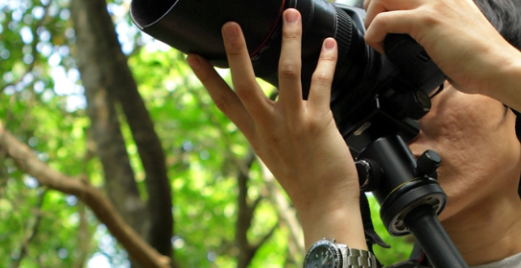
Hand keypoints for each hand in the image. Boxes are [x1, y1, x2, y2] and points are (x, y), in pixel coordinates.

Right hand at [186, 9, 364, 246]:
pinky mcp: (317, 123)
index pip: (224, 101)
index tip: (191, 56)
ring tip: (290, 17)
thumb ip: (269, 129)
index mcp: (255, 134)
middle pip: (245, 83)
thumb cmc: (306, 182)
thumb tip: (269, 107)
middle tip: (230, 25)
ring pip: (286, 74)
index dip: (206, 78)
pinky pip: (320, 85)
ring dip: (289, 41)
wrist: (324, 206)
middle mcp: (269, 127)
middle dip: (236, 52)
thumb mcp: (275, 155)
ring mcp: (292, 124)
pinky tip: (329, 45)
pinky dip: (326, 62)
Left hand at [364, 0, 520, 95]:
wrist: (500, 68)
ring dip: (372, 17)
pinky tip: (382, 48)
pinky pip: (383, 21)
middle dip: (375, 5)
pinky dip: (374, 35)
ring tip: (378, 37)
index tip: (387, 20)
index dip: (392, 2)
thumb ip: (441, 35)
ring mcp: (433, 4)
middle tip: (377, 28)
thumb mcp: (460, 37)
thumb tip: (427, 52)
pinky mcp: (427, 21)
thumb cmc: (484, 62)